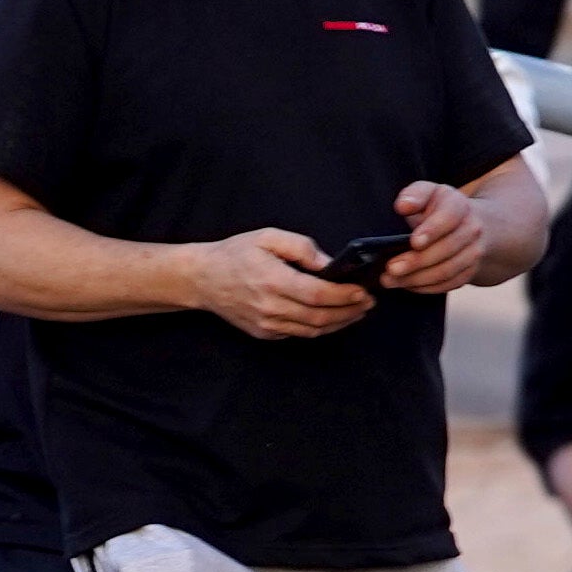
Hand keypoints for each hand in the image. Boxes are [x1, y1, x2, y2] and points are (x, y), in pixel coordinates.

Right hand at [189, 229, 370, 339]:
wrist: (203, 279)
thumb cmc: (234, 254)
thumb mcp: (267, 237)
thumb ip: (300, 247)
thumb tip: (328, 263)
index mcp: (272, 280)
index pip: (318, 294)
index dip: (345, 296)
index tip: (363, 291)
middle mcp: (270, 307)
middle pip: (320, 317)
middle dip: (350, 311)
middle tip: (368, 303)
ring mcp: (267, 324)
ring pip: (313, 330)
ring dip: (339, 323)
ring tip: (357, 312)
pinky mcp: (265, 333)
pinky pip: (299, 334)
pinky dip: (320, 327)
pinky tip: (333, 317)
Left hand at [377, 178, 492, 297]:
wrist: (469, 224)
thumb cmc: (439, 207)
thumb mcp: (427, 192)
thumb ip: (414, 195)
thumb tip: (403, 206)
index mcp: (459, 206)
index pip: (448, 218)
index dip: (432, 230)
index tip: (413, 242)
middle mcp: (472, 229)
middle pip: (446, 249)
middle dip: (416, 261)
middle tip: (390, 268)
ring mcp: (473, 253)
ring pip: (447, 271)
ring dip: (417, 279)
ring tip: (391, 280)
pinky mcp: (469, 271)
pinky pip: (448, 284)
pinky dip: (425, 287)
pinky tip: (406, 285)